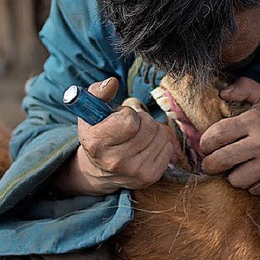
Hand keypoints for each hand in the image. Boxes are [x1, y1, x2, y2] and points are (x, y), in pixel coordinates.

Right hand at [54, 77, 178, 195]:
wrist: (99, 169)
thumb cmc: (98, 133)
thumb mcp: (91, 111)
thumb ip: (98, 92)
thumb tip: (112, 82)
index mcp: (97, 143)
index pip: (130, 120)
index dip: (127, 114)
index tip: (119, 119)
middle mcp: (114, 161)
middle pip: (149, 127)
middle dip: (142, 120)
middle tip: (131, 127)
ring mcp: (133, 172)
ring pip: (161, 135)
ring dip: (152, 130)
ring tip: (138, 136)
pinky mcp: (149, 177)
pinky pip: (168, 147)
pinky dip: (160, 143)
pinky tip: (145, 147)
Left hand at [199, 77, 259, 194]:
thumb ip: (244, 87)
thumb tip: (222, 93)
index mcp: (254, 121)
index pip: (218, 134)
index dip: (205, 141)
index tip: (205, 144)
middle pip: (220, 160)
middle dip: (209, 164)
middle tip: (210, 162)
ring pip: (235, 179)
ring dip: (232, 174)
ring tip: (236, 166)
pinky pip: (253, 189)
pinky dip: (250, 184)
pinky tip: (253, 172)